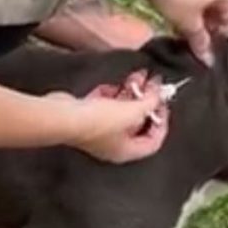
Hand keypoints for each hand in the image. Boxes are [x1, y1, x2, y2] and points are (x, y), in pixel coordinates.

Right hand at [50, 71, 168, 162]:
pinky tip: (113, 85)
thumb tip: (159, 94)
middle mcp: (114, 144)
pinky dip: (111, 95)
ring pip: (121, 112)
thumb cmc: (97, 122)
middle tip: (152, 83)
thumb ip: (149, 102)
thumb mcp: (131, 111)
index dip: (162, 123)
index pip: (153, 142)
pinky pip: (104, 106)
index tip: (163, 104)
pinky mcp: (86, 118)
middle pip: (137, 123)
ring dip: (131, 93)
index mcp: (127, 150)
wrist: (63, 117)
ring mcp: (99, 131)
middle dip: (146, 101)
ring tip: (137, 76)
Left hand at [139, 0, 227, 65]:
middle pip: (222, 9)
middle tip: (195, 39)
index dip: (220, 36)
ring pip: (210, 1)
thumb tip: (208, 60)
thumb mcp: (188, 23)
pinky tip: (181, 14)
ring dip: (201, 17)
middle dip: (209, 26)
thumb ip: (200, 41)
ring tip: (186, 29)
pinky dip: (194, 5)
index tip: (206, 46)